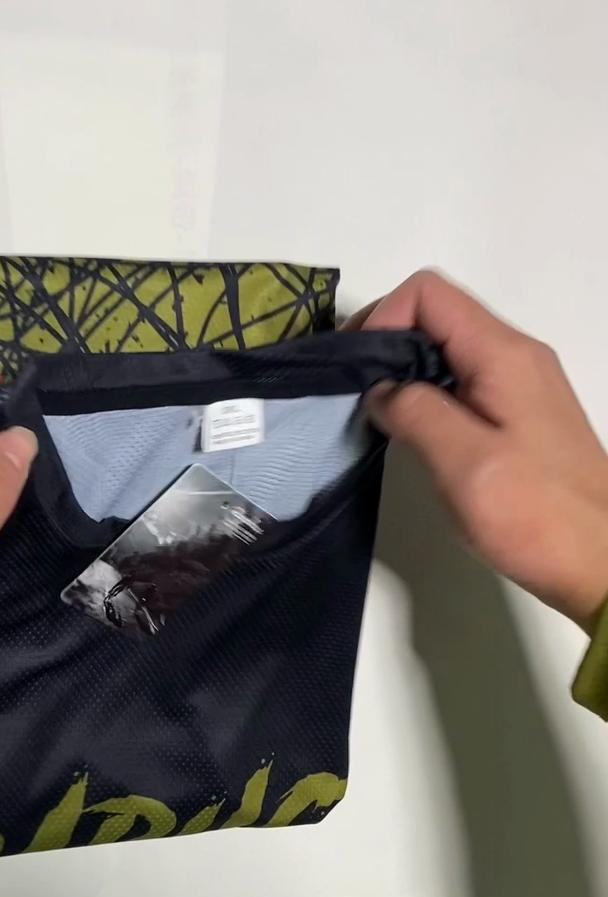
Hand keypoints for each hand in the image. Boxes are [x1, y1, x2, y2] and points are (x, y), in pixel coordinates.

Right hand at [347, 270, 607, 633]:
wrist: (600, 562)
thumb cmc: (535, 516)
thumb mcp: (464, 462)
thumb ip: (415, 412)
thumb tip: (380, 390)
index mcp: (503, 355)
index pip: (427, 293)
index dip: (381, 320)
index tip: (359, 373)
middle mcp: (514, 356)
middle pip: (435, 314)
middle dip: (384, 343)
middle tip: (354, 394)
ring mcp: (518, 384)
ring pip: (444, 347)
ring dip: (401, 371)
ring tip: (375, 415)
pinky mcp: (516, 413)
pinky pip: (459, 379)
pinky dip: (423, 393)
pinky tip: (410, 432)